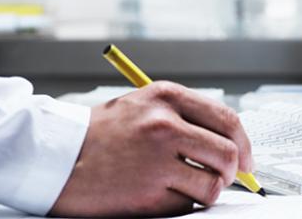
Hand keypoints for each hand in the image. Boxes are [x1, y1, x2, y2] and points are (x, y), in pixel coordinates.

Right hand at [50, 81, 252, 216]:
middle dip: (232, 172)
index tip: (246, 159)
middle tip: (222, 178)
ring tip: (185, 186)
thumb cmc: (100, 133)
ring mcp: (156, 161)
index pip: (227, 120)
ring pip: (212, 184)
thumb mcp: (141, 106)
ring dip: (206, 190)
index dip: (244, 143)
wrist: (55, 156)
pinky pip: (186, 204)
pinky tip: (160, 193)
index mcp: (166, 97)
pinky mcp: (148, 194)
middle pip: (228, 154)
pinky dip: (181, 203)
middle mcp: (164, 125)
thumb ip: (183, 117)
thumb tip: (229, 142)